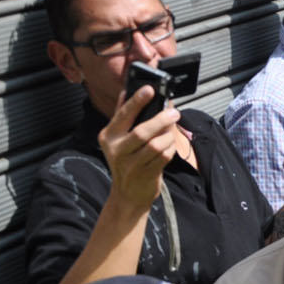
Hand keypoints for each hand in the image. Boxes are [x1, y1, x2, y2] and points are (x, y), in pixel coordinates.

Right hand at [100, 86, 180, 210]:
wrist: (127, 194)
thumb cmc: (126, 161)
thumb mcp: (119, 139)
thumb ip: (123, 116)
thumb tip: (127, 90)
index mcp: (108, 136)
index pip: (123, 114)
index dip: (137, 101)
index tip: (149, 89)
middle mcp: (116, 149)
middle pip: (142, 131)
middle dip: (161, 120)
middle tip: (174, 112)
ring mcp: (130, 164)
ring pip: (156, 144)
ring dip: (168, 136)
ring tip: (170, 133)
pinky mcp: (145, 174)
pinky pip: (164, 156)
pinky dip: (170, 148)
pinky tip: (170, 146)